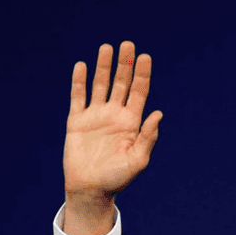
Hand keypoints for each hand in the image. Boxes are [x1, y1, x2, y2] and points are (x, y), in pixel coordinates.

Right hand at [63, 40, 161, 200]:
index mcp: (132, 123)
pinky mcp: (77, 121)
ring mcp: (96, 117)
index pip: (139, 93)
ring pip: (100, 85)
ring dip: (103, 67)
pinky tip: (82, 66)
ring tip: (106, 48)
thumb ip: (147, 137)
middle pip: (121, 84)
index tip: (145, 57)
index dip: (142, 75)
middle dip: (125, 65)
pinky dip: (79, 82)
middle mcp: (115, 116)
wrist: (91, 189)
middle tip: (127, 44)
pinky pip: (78, 97)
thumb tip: (158, 113)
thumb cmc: (117, 179)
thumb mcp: (138, 160)